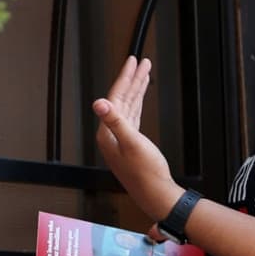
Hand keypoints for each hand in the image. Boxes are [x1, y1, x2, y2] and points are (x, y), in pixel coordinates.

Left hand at [92, 56, 179, 214]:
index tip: (132, 62)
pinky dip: (138, 102)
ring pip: (129, 105)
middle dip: (132, 78)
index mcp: (107, 132)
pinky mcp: (131, 142)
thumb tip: (98, 103)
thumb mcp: (131, 143)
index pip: (115, 97)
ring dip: (137, 88)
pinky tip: (141, 95)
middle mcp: (110, 133)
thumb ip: (115, 121)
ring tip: (145, 72)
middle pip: (121, 98)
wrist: (155, 194)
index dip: (125, 77)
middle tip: (140, 61)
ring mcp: (120, 138)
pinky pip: (134, 115)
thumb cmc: (145, 173)